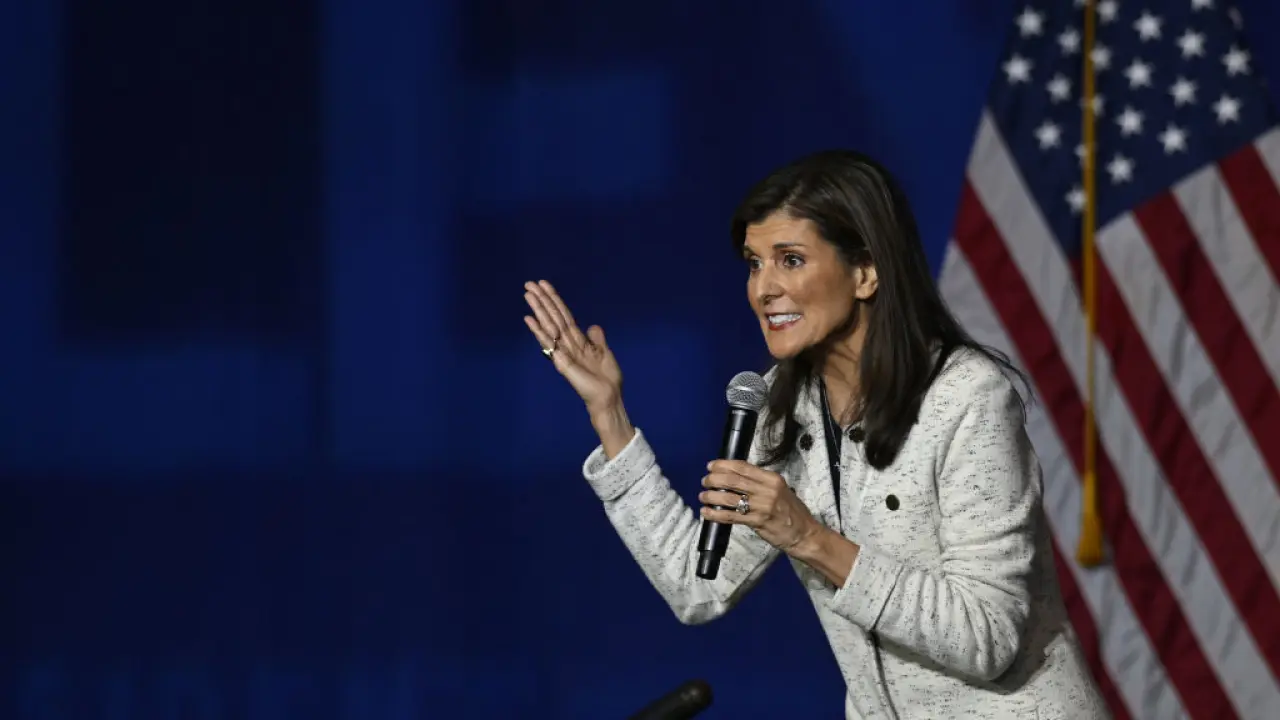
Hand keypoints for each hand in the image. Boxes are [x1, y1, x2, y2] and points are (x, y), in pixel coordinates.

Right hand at [523, 279, 622, 415]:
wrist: (608, 397)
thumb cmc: (606, 379)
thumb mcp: (604, 353)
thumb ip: (596, 339)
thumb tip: (592, 326)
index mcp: (578, 340)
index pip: (564, 315)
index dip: (555, 299)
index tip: (544, 284)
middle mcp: (567, 344)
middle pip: (553, 317)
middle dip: (542, 300)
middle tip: (529, 283)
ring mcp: (563, 352)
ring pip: (549, 326)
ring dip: (538, 309)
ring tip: (527, 294)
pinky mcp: (561, 363)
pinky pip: (548, 344)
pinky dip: (538, 331)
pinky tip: (529, 319)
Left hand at [699, 460, 821, 553]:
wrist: (805, 534)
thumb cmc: (791, 512)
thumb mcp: (779, 490)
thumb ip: (759, 483)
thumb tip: (735, 477)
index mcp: (771, 478)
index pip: (742, 467)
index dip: (723, 465)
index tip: (711, 466)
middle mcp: (767, 489)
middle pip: (732, 480)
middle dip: (714, 479)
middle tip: (705, 481)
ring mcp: (762, 506)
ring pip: (729, 497)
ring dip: (711, 496)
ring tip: (703, 496)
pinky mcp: (757, 521)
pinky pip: (731, 516)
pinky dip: (716, 513)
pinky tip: (707, 512)